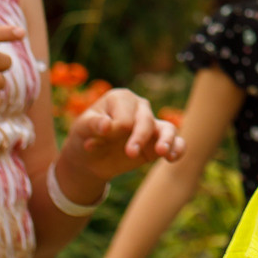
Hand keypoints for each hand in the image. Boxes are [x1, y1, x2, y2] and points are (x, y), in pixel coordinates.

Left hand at [54, 88, 184, 202]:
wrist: (89, 158)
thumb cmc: (85, 136)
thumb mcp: (81, 128)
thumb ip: (93, 124)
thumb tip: (106, 125)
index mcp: (121, 98)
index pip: (124, 115)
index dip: (113, 131)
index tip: (93, 141)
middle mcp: (139, 108)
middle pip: (146, 120)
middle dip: (139, 137)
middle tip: (130, 153)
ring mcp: (151, 124)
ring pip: (168, 128)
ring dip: (166, 140)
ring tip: (161, 152)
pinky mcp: (158, 142)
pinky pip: (176, 142)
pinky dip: (177, 149)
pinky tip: (171, 159)